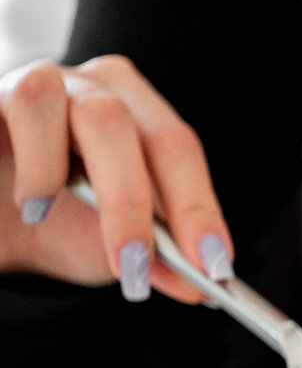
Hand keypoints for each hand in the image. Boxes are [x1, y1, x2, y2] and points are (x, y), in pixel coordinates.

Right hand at [0, 55, 232, 302]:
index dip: (199, 207)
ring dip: (80, 178)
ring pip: (92, 113)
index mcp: (141, 115)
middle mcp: (99, 88)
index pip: (180, 151)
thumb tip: (195, 285)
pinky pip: (26, 106)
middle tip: (137, 268)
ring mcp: (50, 82)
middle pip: (144, 133)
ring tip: (49, 216)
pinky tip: (30, 204)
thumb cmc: (52, 220)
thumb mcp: (107, 242)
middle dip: (142, 208)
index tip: (214, 264)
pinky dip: (37, 165)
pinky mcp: (1, 93)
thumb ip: (152, 259)